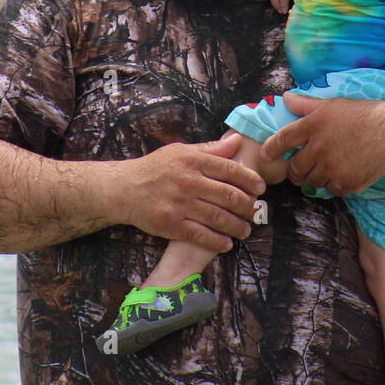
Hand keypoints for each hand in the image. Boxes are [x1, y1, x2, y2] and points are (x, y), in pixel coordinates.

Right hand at [121, 133, 265, 252]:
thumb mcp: (181, 151)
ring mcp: (180, 204)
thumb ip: (211, 149)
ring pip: (219, 218)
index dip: (249, 180)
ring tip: (245, 230)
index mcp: (193, 161)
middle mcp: (189, 181)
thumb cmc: (155, 168)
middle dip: (247, 207)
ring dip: (237, 227)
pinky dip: (217, 242)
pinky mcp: (172, 225)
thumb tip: (237, 140)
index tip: (260, 188)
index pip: (230, 170)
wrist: (124, 189)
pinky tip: (227, 244)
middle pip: (229, 196)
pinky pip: (201, 236)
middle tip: (255, 212)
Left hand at [258, 93, 384, 194]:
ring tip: (325, 168)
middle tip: (299, 167)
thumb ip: (306, 104)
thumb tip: (285, 97)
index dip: (271, 149)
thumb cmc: (363, 115)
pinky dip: (332, 184)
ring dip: (314, 176)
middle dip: (295, 169)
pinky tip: (341, 173)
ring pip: (312, 180)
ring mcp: (332, 168)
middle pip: (295, 167)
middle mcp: (319, 148)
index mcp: (313, 125)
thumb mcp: (333, 104)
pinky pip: (330, 190)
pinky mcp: (345, 184)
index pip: (283, 139)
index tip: (265, 155)